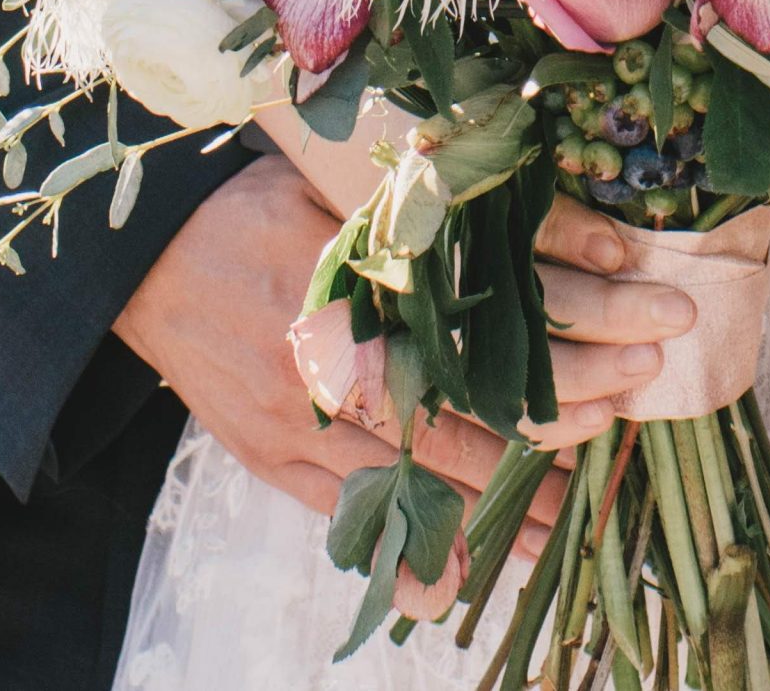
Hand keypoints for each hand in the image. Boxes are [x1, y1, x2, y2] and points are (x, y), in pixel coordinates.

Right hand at [114, 156, 696, 557]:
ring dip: (497, 508)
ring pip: (414, 481)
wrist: (142, 263)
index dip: (559, 365)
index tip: (627, 372)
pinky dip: (404, 553)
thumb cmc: (251, 207)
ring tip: (571, 523)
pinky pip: (346, 519)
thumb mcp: (333, 186)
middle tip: (622, 446)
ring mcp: (297, 421)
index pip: (482, 339)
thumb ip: (422, 215)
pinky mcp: (271, 459)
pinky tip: (458, 582)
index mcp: (351, 283)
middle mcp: (326, 360)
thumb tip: (545, 225)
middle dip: (550, 439)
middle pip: (463, 418)